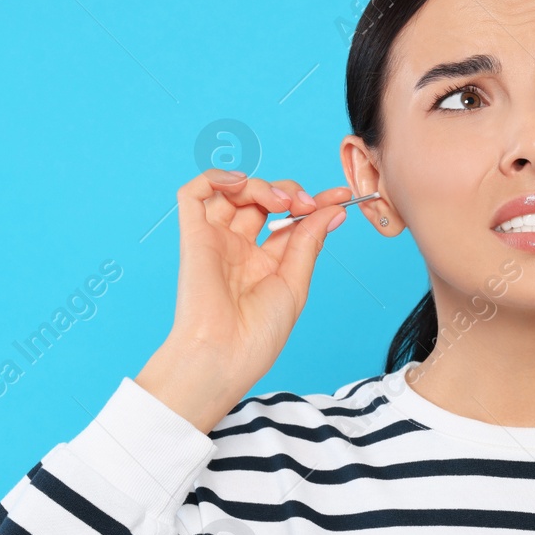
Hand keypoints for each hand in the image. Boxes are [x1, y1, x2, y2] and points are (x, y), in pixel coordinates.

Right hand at [135, 169, 357, 430]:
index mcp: (264, 263)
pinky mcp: (193, 236)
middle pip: (262, 201)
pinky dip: (216, 178)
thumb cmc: (257, 334)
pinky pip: (194, 194)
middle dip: (290, 193)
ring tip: (282, 201)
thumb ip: (308, 242)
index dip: (314, 204)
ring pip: (233, 192)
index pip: (289, 221)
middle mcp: (239, 249)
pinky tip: (241, 183)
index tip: (341, 196)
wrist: (224, 356)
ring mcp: (216, 240)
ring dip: (261, 185)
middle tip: (307, 204)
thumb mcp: (295, 283)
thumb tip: (332, 211)